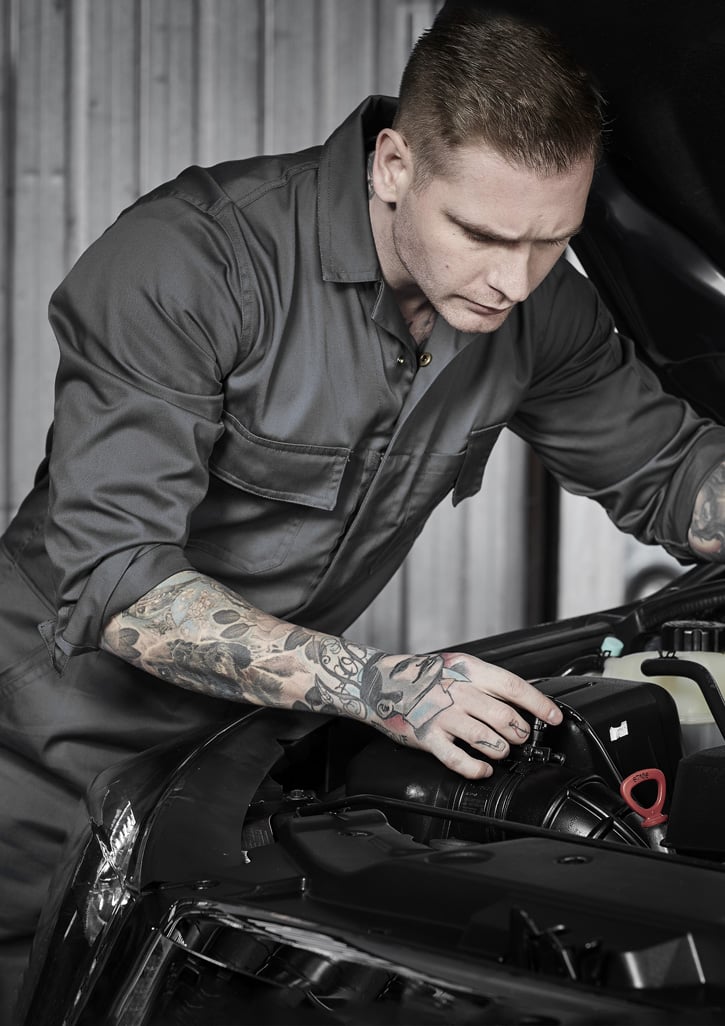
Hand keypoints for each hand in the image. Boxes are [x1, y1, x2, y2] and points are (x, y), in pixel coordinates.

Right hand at [368, 650, 562, 778]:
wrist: (382, 683)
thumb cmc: (423, 677)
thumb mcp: (458, 667)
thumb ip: (486, 681)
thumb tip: (522, 695)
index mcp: (469, 672)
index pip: (513, 687)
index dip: (539, 704)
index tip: (554, 717)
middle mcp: (458, 693)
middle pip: (505, 717)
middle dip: (521, 732)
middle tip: (520, 737)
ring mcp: (443, 716)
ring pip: (487, 739)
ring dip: (502, 749)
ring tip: (501, 751)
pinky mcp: (429, 737)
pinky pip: (458, 758)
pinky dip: (475, 768)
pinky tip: (482, 769)